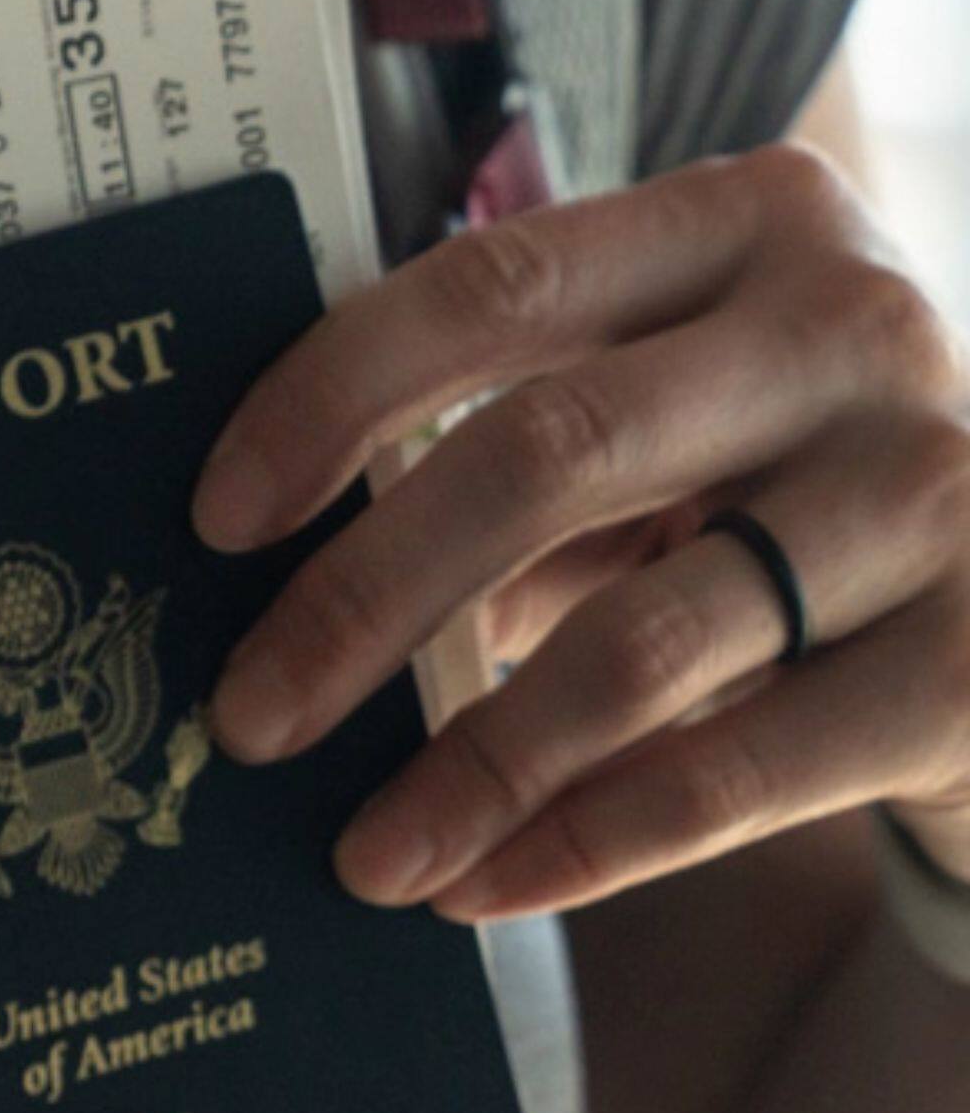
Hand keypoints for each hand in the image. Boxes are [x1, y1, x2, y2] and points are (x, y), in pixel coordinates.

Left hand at [189, 142, 969, 911]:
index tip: (217, 520)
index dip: (334, 398)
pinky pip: (730, 777)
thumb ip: (518, 455)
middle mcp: (851, 328)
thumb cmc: (785, 491)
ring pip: (640, 642)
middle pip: (544, 454)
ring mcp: (929, 494)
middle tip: (247, 716)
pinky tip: (479, 890)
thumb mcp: (675, 421)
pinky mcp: (967, 667)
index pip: (497, 283)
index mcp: (749, 222)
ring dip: (470, 764)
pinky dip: (580, 845)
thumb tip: (274, 597)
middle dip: (366, 599)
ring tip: (362, 856)